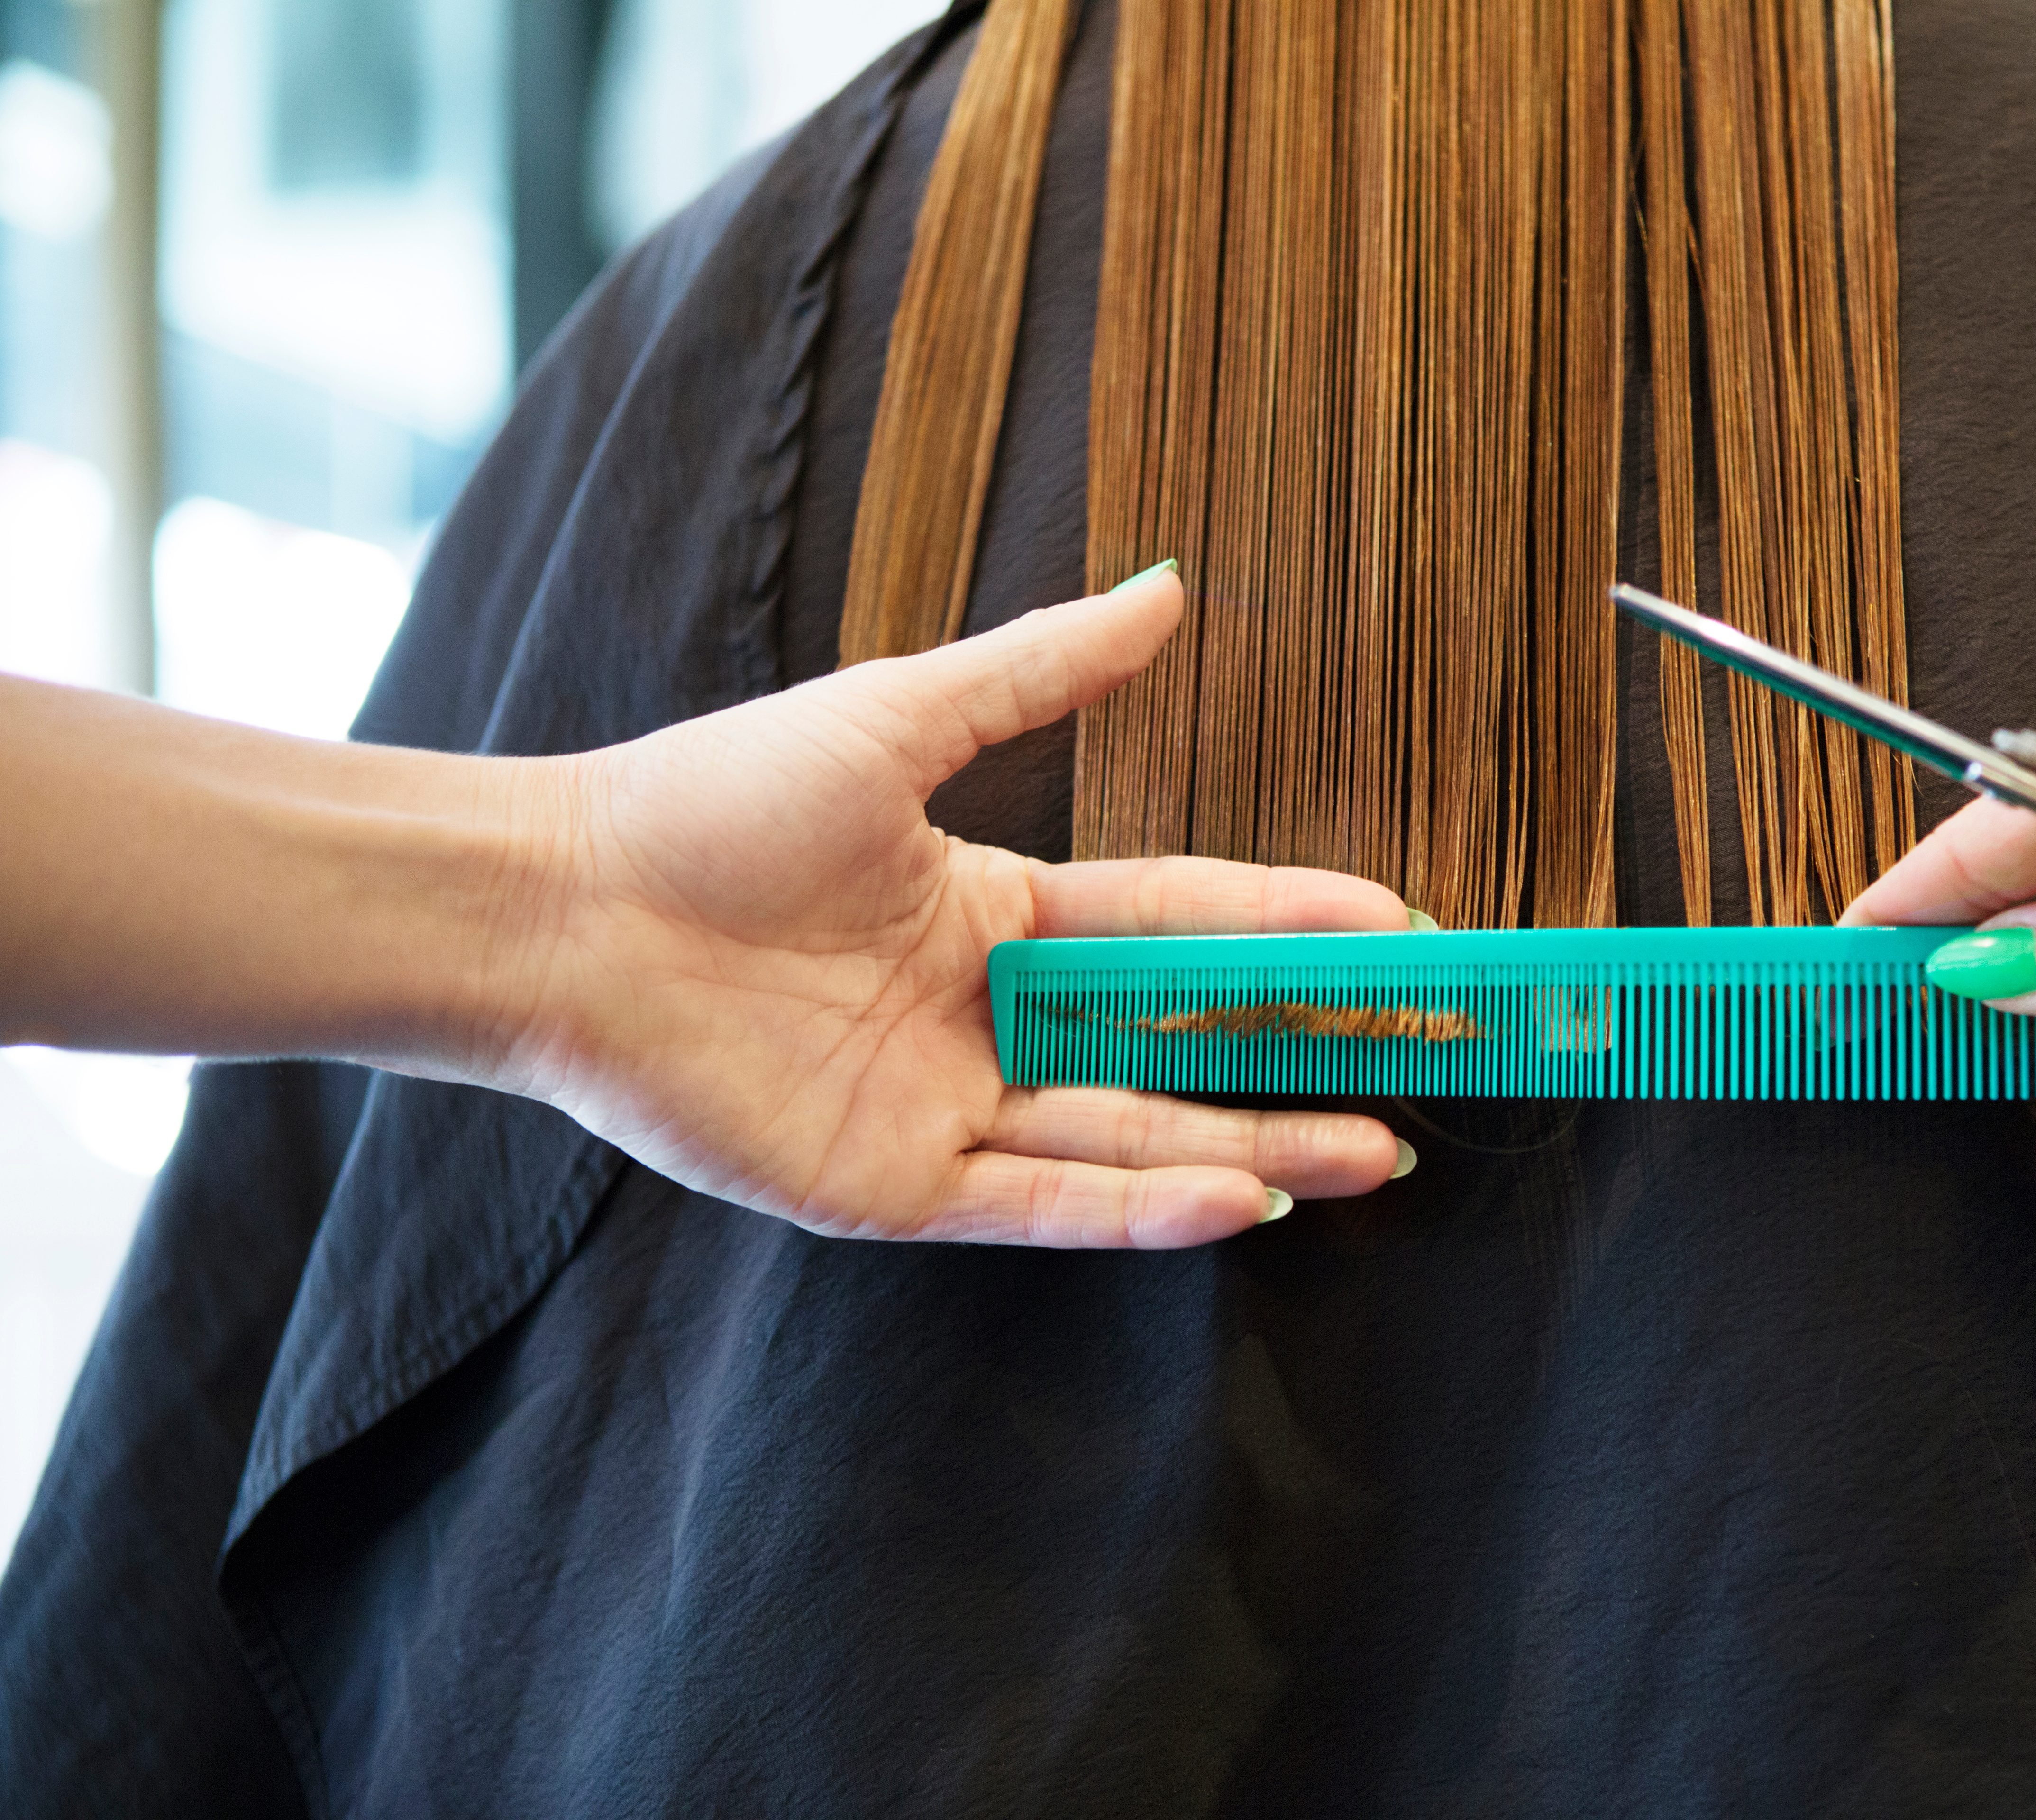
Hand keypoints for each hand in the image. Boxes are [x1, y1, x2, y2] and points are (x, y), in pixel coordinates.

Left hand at [492, 572, 1411, 1245]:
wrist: (565, 903)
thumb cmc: (715, 800)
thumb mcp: (900, 715)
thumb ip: (1041, 668)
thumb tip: (1170, 585)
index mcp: (1003, 914)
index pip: (1187, 923)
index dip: (1298, 927)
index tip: (1407, 932)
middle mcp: (993, 1018)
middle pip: (1186, 1041)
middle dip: (1313, 1051)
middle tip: (1434, 1055)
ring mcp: (951, 1108)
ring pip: (1137, 1135)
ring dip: (1260, 1143)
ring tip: (1376, 1152)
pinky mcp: (896, 1185)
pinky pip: (1043, 1201)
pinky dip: (1140, 1203)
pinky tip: (1240, 1195)